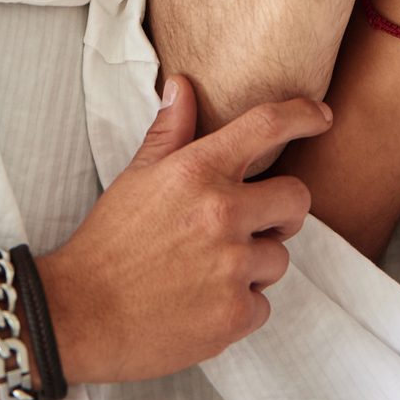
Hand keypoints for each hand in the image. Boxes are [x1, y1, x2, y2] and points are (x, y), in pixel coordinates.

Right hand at [37, 76, 329, 385]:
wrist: (78, 314)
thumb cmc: (107, 243)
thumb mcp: (136, 177)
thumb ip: (170, 132)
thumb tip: (182, 85)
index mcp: (197, 171)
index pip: (267, 126)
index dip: (304, 116)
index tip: (321, 117)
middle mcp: (222, 212)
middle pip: (296, 200)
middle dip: (281, 213)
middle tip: (251, 225)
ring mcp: (232, 266)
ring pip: (278, 258)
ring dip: (253, 266)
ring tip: (205, 272)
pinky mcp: (235, 314)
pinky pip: (262, 304)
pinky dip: (238, 307)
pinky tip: (200, 304)